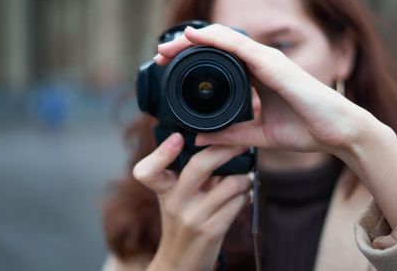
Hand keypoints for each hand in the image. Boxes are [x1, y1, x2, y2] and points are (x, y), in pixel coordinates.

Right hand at [134, 133, 252, 270]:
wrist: (181, 263)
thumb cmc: (183, 222)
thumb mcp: (178, 197)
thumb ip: (193, 174)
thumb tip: (221, 144)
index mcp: (163, 190)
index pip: (148, 171)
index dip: (161, 153)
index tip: (178, 138)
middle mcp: (174, 203)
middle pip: (199, 166)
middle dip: (225, 150)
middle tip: (241, 143)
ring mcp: (193, 218)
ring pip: (229, 184)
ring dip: (245, 176)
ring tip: (248, 174)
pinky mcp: (211, 231)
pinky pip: (237, 203)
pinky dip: (247, 194)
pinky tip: (247, 193)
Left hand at [157, 24, 396, 228]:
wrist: (338, 133)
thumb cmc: (306, 130)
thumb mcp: (257, 135)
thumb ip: (229, 136)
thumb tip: (197, 139)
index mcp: (256, 77)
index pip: (218, 62)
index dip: (191, 61)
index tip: (168, 67)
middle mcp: (260, 64)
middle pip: (216, 48)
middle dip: (185, 49)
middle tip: (160, 55)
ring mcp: (267, 60)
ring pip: (223, 41)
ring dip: (193, 41)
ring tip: (168, 46)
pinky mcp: (274, 63)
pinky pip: (239, 45)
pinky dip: (215, 39)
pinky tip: (195, 37)